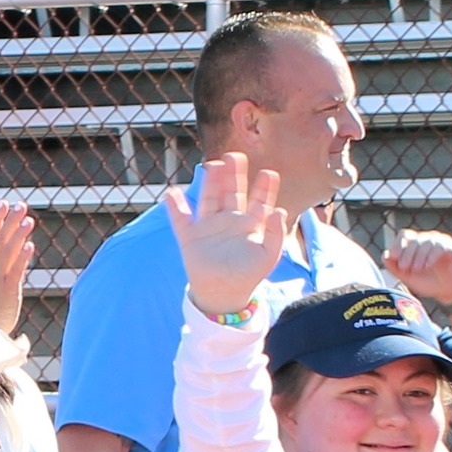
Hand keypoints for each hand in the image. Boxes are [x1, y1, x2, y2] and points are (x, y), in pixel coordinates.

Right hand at [0, 202, 33, 337]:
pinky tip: (30, 245)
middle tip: (21, 206)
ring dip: (18, 234)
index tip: (5, 204)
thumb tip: (17, 249)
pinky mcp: (8, 290)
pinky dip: (22, 257)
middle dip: (10, 221)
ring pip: (8, 251)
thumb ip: (4, 264)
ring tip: (29, 221)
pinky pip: (16, 270)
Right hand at [165, 153, 286, 317]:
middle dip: (234, 174)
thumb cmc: (249, 275)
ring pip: (209, 198)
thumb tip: (279, 211)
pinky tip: (173, 193)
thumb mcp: (269, 256)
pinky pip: (180, 219)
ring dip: (211, 182)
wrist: (225, 295)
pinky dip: (175, 206)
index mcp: (248, 224)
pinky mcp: (190, 236)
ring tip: (215, 166)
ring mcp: (209, 226)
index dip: (264, 188)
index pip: (258, 201)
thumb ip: (276, 234)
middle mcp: (228, 220)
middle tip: (237, 156)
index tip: (271, 174)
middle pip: (231, 192)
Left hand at [383, 227, 451, 309]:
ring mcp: (440, 241)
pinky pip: (440, 247)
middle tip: (404, 268)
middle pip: (414, 240)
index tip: (394, 258)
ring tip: (416, 270)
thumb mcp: (409, 277)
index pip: (404, 236)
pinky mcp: (451, 247)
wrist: (449, 293)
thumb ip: (395, 268)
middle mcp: (427, 239)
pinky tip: (427, 266)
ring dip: (419, 257)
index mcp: (416, 244)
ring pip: (426, 243)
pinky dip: (432, 256)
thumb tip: (385, 256)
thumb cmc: (428, 283)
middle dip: (407, 254)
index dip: (397, 245)